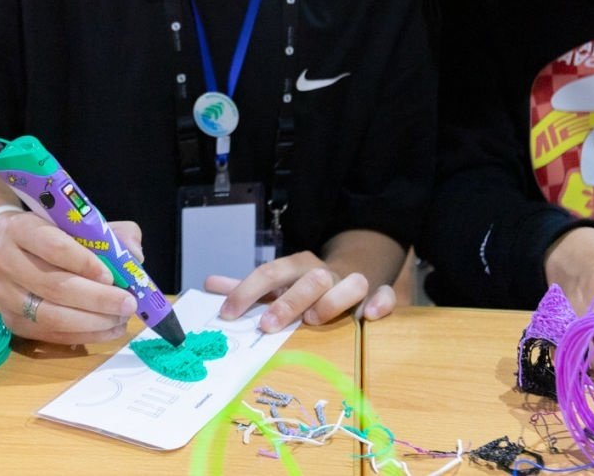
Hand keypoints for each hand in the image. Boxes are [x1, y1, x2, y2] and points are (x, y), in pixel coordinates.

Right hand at [0, 212, 139, 344]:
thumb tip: (134, 255)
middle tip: (128, 304)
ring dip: (92, 322)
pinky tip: (108, 330)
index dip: (84, 262)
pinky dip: (83, 336)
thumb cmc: (49, 233)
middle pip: (54, 286)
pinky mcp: (11, 322)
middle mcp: (5, 262)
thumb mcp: (74, 222)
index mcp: (21, 229)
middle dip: (97, 299)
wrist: (2, 247)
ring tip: (121, 319)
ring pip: (51, 316)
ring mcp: (4, 296)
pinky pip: (50, 334)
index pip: (53, 246)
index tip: (112, 276)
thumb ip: (108, 233)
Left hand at [206, 251, 393, 331]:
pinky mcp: (376, 295)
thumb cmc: (303, 286)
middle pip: (310, 278)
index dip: (247, 291)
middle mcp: (324, 272)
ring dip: (332, 301)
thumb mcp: (276, 284)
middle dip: (289, 301)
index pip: (269, 272)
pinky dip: (379, 303)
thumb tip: (210, 285)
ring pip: (351, 281)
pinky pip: (384, 294)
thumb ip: (247, 288)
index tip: (228, 313)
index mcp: (296, 267)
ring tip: (315, 321)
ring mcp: (351, 282)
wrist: (348, 270)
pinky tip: (367, 317)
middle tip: (268, 326)